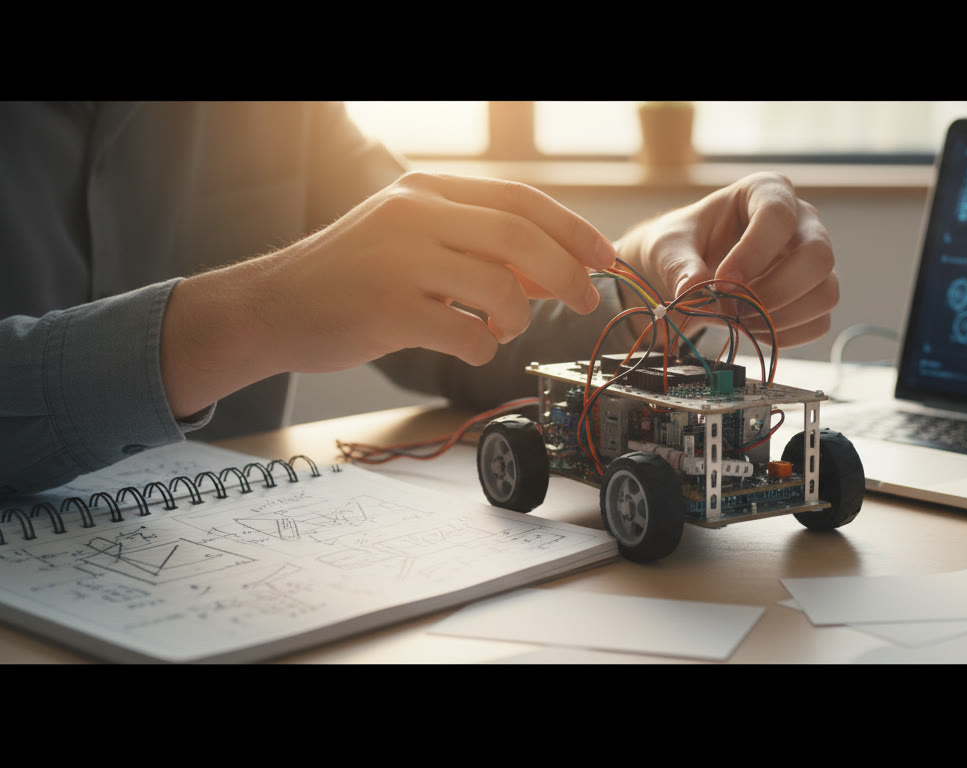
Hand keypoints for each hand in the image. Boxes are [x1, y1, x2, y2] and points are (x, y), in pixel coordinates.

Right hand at [161, 171, 616, 417]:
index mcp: (426, 191)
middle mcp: (415, 216)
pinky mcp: (388, 310)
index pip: (521, 201)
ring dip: (519, 318)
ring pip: (501, 288)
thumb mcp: (411, 238)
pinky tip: (469, 344)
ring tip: (503, 328)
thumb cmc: (350, 277)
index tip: (604, 259)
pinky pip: (466, 333)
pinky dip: (483, 347)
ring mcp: (400, 261)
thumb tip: (556, 271)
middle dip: (568, 274)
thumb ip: (478, 246)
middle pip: (522, 239)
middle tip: (587, 301)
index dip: (573, 231)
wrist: (270, 307)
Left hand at [615, 172, 837, 348]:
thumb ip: (678, 265)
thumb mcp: (668, 246)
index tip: (723, 281)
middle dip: (775, 291)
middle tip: (734, 308)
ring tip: (739, 320)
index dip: (753, 253)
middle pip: (818, 256)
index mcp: (767, 191)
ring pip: (825, 293)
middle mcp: (802, 222)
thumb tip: (693, 290)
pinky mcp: (814, 294)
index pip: (779, 215)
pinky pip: (818, 323)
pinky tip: (752, 328)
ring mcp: (813, 260)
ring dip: (781, 317)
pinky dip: (785, 335)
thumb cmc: (684, 243)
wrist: (689, 266)